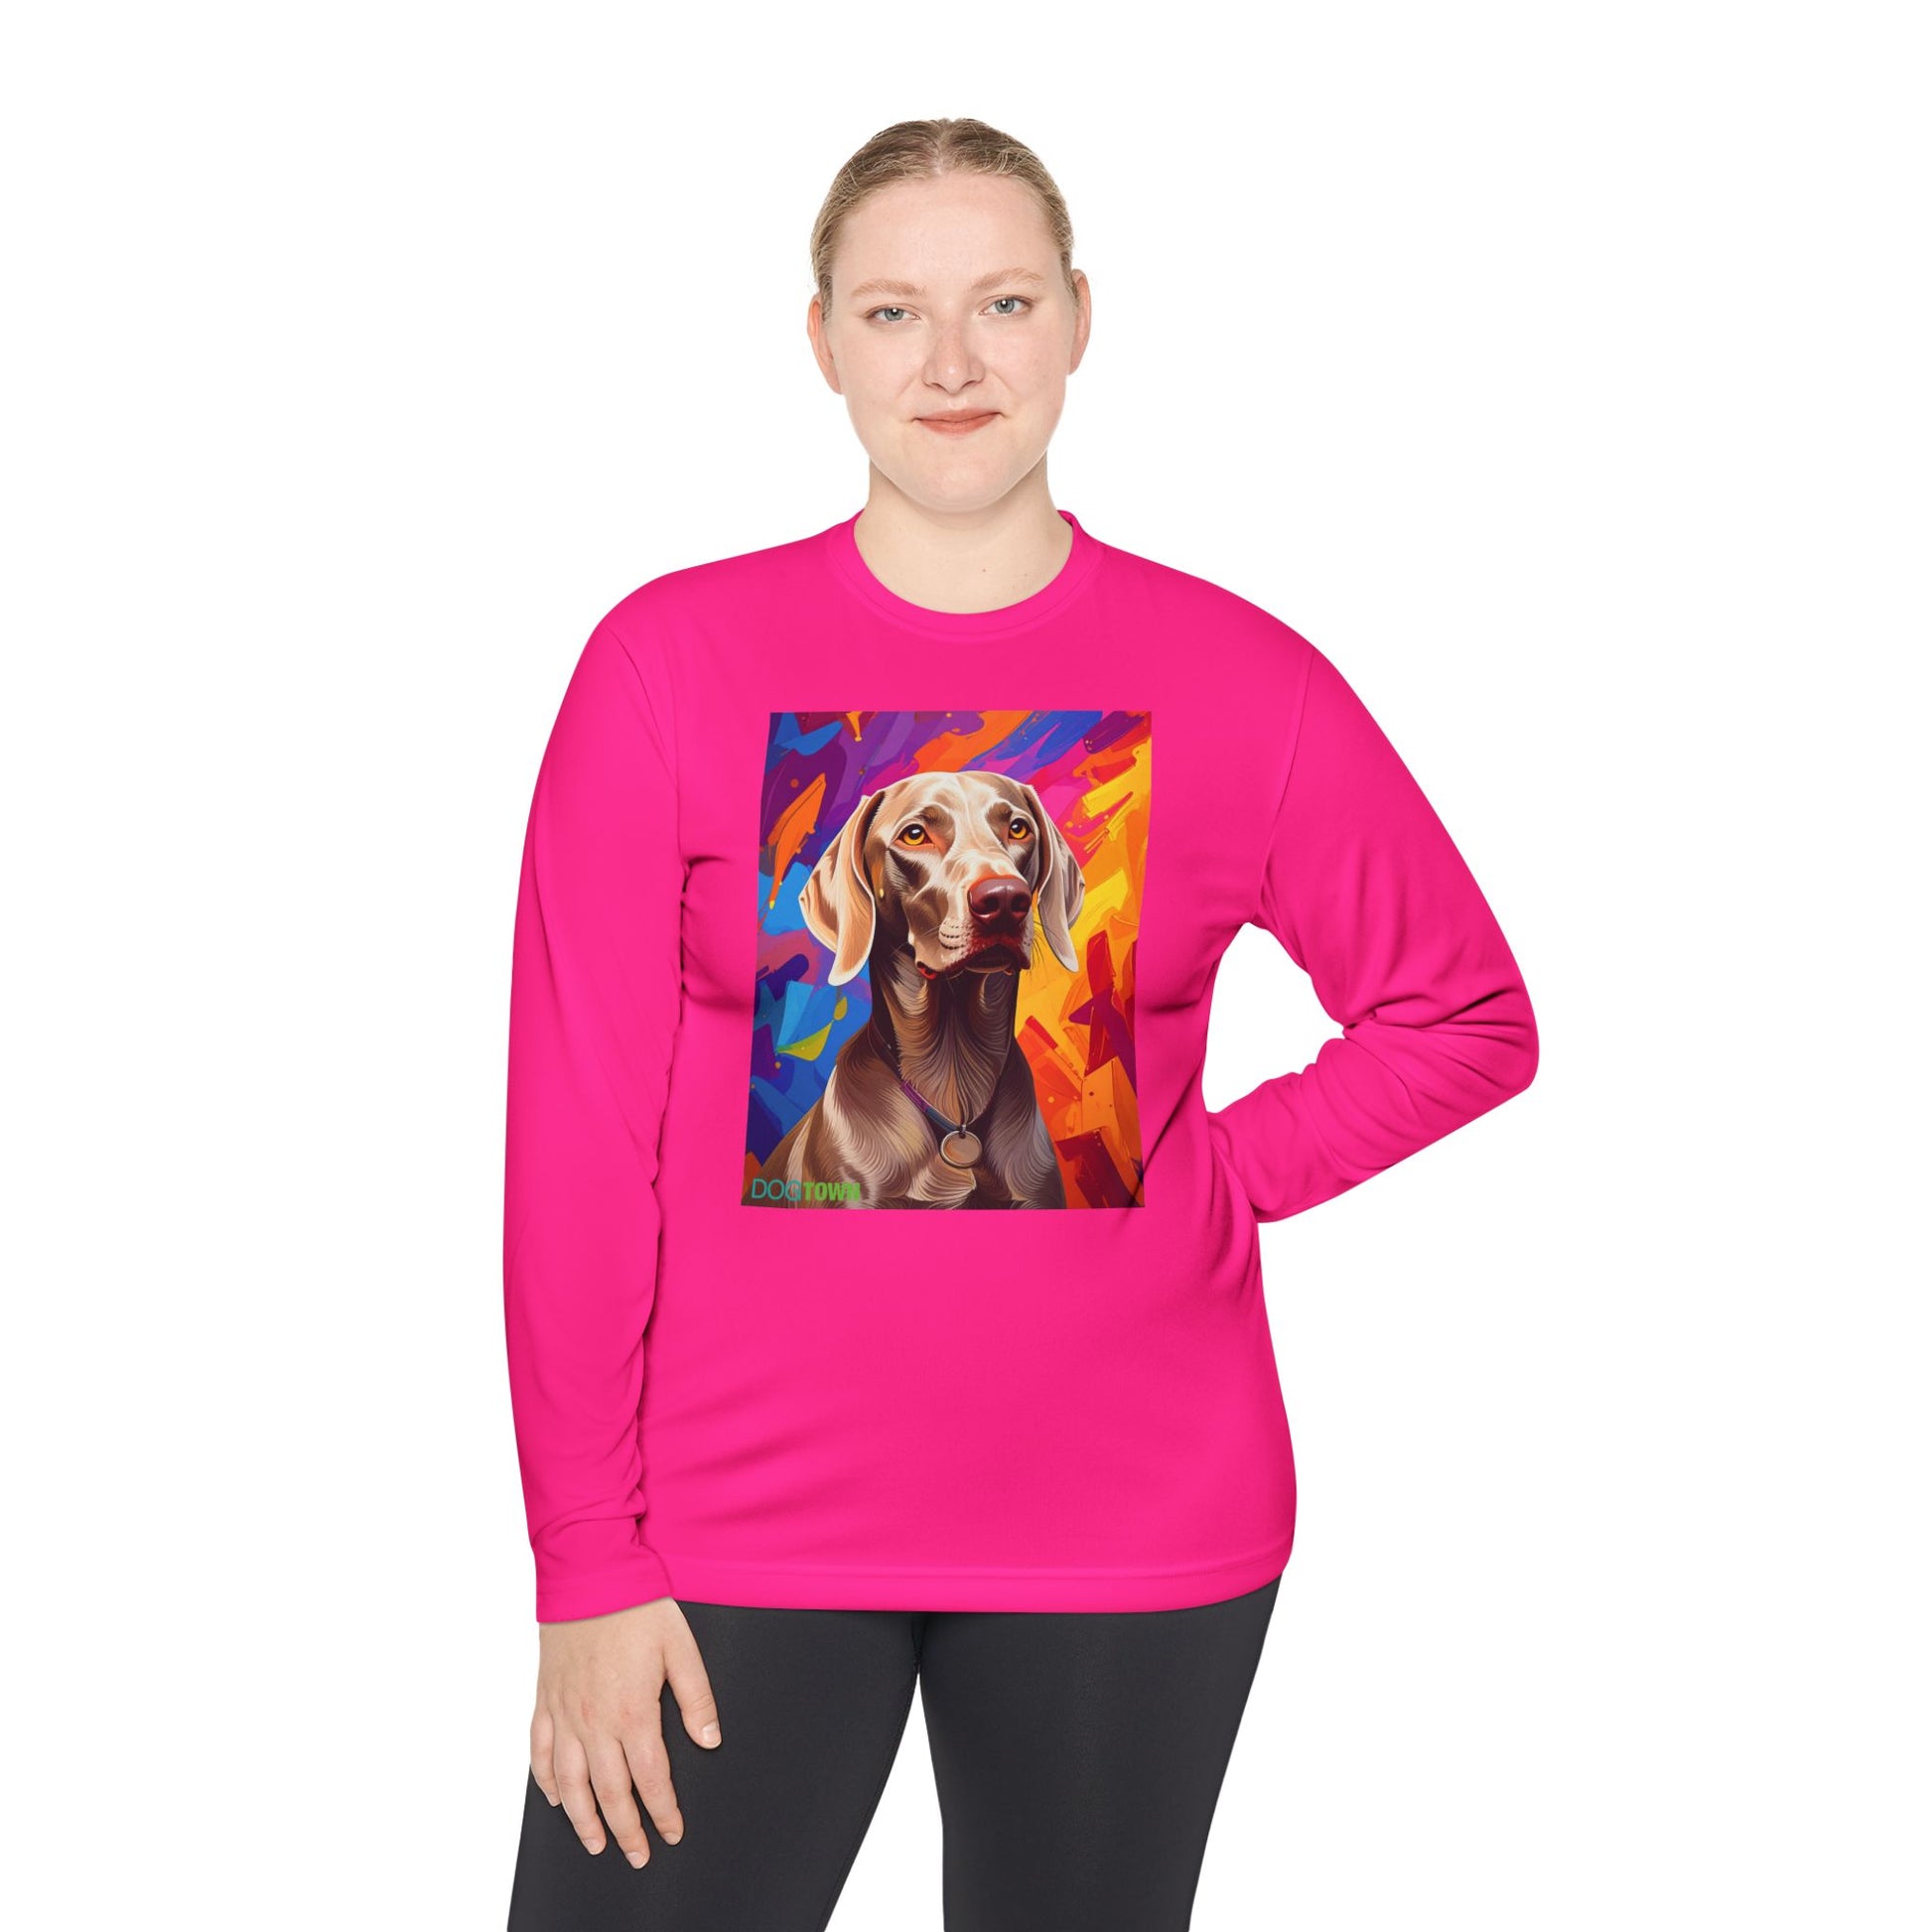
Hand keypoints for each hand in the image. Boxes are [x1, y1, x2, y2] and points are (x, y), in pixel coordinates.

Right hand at [530, 1596, 722, 1866]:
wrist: (589, 1574)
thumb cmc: (638, 1606)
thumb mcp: (681, 1648)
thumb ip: (696, 1698)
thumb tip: (710, 1741)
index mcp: (633, 1712)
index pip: (651, 1779)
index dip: (663, 1811)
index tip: (672, 1833)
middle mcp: (594, 1722)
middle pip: (610, 1792)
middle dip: (626, 1830)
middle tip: (637, 1856)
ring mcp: (565, 1713)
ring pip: (570, 1783)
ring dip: (584, 1819)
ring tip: (596, 1844)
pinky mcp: (545, 1699)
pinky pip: (538, 1751)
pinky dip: (545, 1781)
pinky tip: (556, 1797)